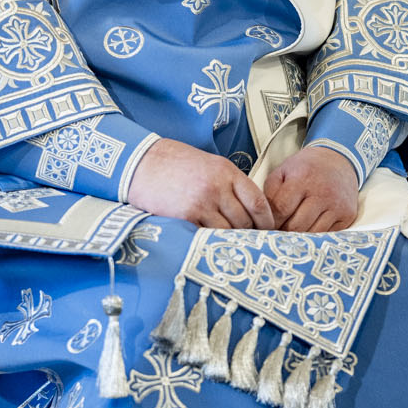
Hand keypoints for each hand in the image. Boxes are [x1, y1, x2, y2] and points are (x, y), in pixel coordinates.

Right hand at [127, 136, 275, 230]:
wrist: (140, 162)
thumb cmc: (174, 163)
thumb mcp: (209, 164)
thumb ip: (229, 184)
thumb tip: (249, 211)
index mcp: (227, 171)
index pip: (258, 202)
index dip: (266, 221)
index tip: (267, 231)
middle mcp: (217, 187)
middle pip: (245, 221)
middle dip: (248, 234)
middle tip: (247, 242)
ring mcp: (201, 203)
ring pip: (227, 232)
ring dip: (228, 240)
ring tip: (227, 245)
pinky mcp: (185, 216)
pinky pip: (206, 236)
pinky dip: (209, 241)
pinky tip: (208, 243)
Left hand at [264, 145, 359, 232]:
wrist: (339, 161)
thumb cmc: (305, 168)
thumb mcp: (283, 171)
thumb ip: (269, 193)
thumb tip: (262, 219)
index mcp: (303, 179)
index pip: (281, 209)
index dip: (270, 222)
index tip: (265, 225)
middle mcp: (322, 193)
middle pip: (296, 226)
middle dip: (282, 233)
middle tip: (276, 233)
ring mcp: (337, 206)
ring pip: (312, 235)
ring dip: (298, 238)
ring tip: (290, 233)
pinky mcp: (347, 216)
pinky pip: (327, 235)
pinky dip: (314, 237)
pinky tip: (308, 231)